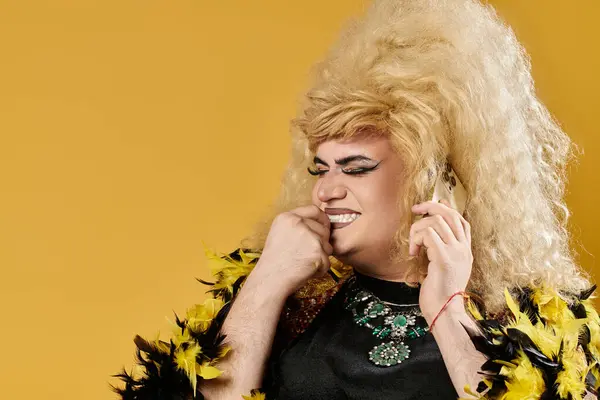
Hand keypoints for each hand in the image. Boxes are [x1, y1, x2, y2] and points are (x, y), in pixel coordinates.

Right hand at [250, 205, 332, 296]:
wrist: (270, 279)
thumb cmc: (274, 261)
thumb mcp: (279, 233)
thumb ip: (297, 225)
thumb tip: (320, 224)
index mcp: (288, 217)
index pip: (314, 210)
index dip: (322, 219)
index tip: (324, 227)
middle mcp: (299, 224)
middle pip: (324, 229)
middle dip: (321, 243)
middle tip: (306, 255)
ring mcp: (310, 237)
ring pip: (328, 246)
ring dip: (320, 257)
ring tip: (302, 263)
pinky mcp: (317, 253)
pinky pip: (327, 262)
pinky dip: (319, 270)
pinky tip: (305, 271)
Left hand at [409, 200, 472, 322]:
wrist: (444, 311)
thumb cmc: (439, 292)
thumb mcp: (444, 267)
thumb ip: (442, 250)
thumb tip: (432, 233)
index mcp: (465, 251)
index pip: (461, 220)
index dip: (446, 208)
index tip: (433, 204)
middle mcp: (463, 249)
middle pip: (449, 214)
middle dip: (430, 206)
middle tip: (415, 210)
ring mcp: (456, 252)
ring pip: (436, 221)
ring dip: (418, 228)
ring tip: (413, 246)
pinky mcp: (443, 258)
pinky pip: (428, 234)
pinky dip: (416, 239)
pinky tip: (413, 253)